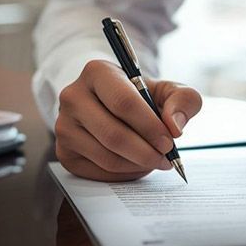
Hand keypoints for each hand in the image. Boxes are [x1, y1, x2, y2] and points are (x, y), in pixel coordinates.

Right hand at [55, 59, 201, 180]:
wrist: (115, 107)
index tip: (169, 141)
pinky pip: (98, 171)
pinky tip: (137, 164)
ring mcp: (63, 126)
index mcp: (97, 72)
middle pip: (113, 134)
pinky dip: (124, 174)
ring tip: (155, 160)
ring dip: (138, 165)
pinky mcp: (64, 152)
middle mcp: (73, 97)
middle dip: (146, 152)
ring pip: (106, 157)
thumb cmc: (143, 97)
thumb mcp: (168, 90)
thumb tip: (174, 126)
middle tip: (166, 158)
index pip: (124, 103)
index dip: (149, 126)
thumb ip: (182, 100)